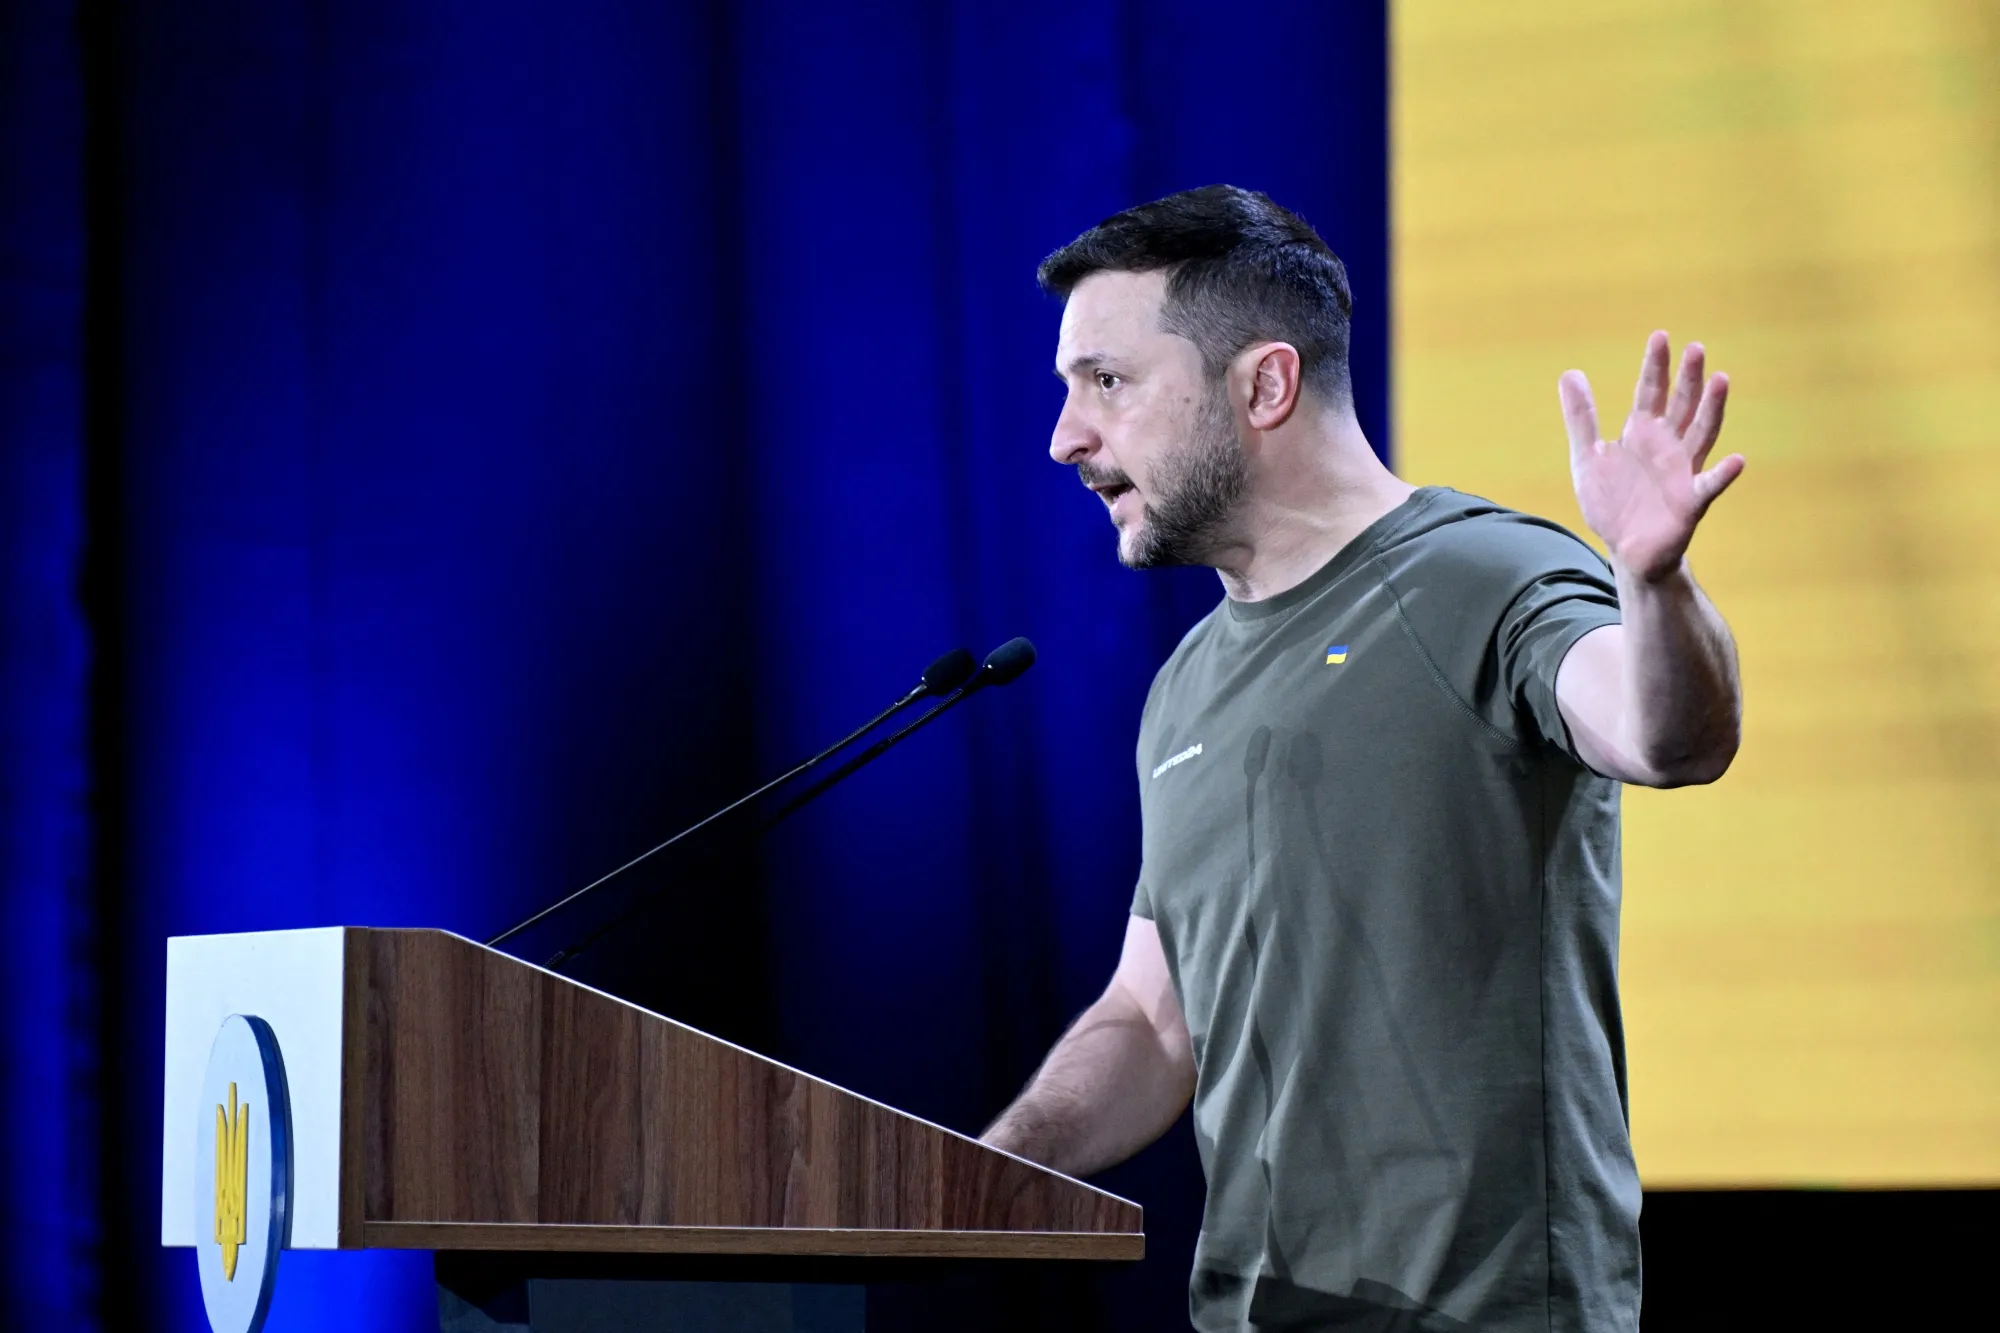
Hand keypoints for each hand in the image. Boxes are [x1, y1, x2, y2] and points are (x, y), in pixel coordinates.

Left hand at [1561, 331, 1742, 582]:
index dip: (1655, 367)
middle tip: (1696, 348)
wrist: (1626, 551)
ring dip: (1712, 409)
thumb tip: (1570, 373)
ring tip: (1721, 380)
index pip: (1651, 392)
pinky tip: (1737, 460)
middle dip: (1688, 378)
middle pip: (1682, 405)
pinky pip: (1710, 486)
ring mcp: (1683, 472)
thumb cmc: (1612, 503)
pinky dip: (1723, 474)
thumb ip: (1581, 417)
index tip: (1660, 336)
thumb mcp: (1587, 457)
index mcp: (1643, 433)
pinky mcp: (1691, 502)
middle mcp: (1668, 446)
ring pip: (1702, 434)